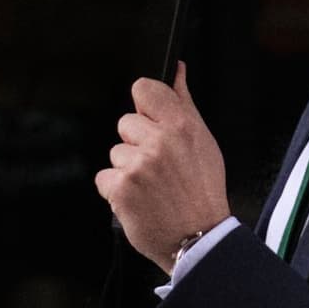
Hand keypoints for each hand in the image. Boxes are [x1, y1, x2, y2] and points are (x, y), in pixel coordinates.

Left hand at [96, 66, 231, 273]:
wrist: (199, 237)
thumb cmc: (202, 190)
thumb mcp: (203, 141)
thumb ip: (184, 102)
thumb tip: (177, 70)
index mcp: (181, 124)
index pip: (144, 89)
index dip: (144, 105)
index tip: (150, 120)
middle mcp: (158, 141)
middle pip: (125, 123)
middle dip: (137, 143)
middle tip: (158, 166)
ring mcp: (137, 165)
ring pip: (115, 152)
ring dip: (127, 169)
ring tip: (151, 186)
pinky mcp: (120, 189)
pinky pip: (104, 178)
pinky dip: (116, 191)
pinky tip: (139, 199)